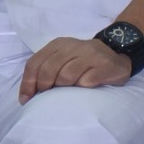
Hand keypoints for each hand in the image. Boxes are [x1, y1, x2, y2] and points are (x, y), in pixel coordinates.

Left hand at [18, 36, 132, 101]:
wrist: (116, 54)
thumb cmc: (83, 61)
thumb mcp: (62, 59)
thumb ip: (45, 70)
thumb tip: (27, 95)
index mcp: (59, 44)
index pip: (34, 63)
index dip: (28, 83)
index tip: (27, 99)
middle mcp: (74, 46)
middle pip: (49, 70)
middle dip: (45, 87)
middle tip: (49, 95)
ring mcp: (90, 54)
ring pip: (66, 76)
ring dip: (65, 88)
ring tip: (70, 89)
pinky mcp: (104, 65)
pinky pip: (86, 81)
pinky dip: (82, 88)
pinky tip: (86, 87)